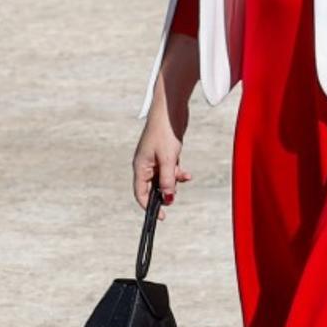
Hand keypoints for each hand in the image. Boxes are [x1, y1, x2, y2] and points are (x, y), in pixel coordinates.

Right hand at [131, 99, 191, 220]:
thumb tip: (168, 200)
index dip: (150, 207)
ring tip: (184, 176)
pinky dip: (178, 172)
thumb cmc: (165, 132)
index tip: (162, 216)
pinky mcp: (164, 153)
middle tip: (176, 192)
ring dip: (175, 181)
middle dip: (166, 192)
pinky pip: (170, 169)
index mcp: (140, 167)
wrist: (170, 110)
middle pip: (153, 187)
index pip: (140, 193)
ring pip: (164, 179)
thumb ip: (168, 181)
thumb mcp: (168, 160)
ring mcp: (154, 159)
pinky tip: (187, 173)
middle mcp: (145, 164)